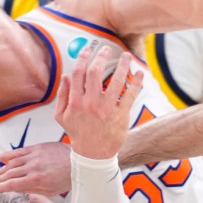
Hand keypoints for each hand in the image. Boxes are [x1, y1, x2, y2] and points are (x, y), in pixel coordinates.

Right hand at [0, 142, 72, 195]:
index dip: (0, 187)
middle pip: (9, 174)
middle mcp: (32, 167)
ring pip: (12, 163)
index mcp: (36, 180)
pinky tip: (1, 158)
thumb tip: (17, 189)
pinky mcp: (37, 147)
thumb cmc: (67, 178)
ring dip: (3, 168)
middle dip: (0, 179)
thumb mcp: (51, 191)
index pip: (12, 184)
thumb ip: (33, 189)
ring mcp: (34, 156)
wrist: (79, 161)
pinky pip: (19, 151)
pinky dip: (8, 154)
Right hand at [54, 44, 142, 159]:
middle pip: (96, 72)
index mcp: (76, 102)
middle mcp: (91, 103)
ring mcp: (107, 108)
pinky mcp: (121, 114)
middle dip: (102, 57)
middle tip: (106, 49)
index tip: (88, 50)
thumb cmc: (78, 133)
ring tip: (126, 56)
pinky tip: (140, 73)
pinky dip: (137, 82)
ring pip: (116, 80)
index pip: (79, 73)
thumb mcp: (62, 117)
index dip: (83, 58)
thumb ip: (62, 95)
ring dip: (123, 65)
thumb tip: (66, 75)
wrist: (94, 154)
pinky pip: (130, 94)